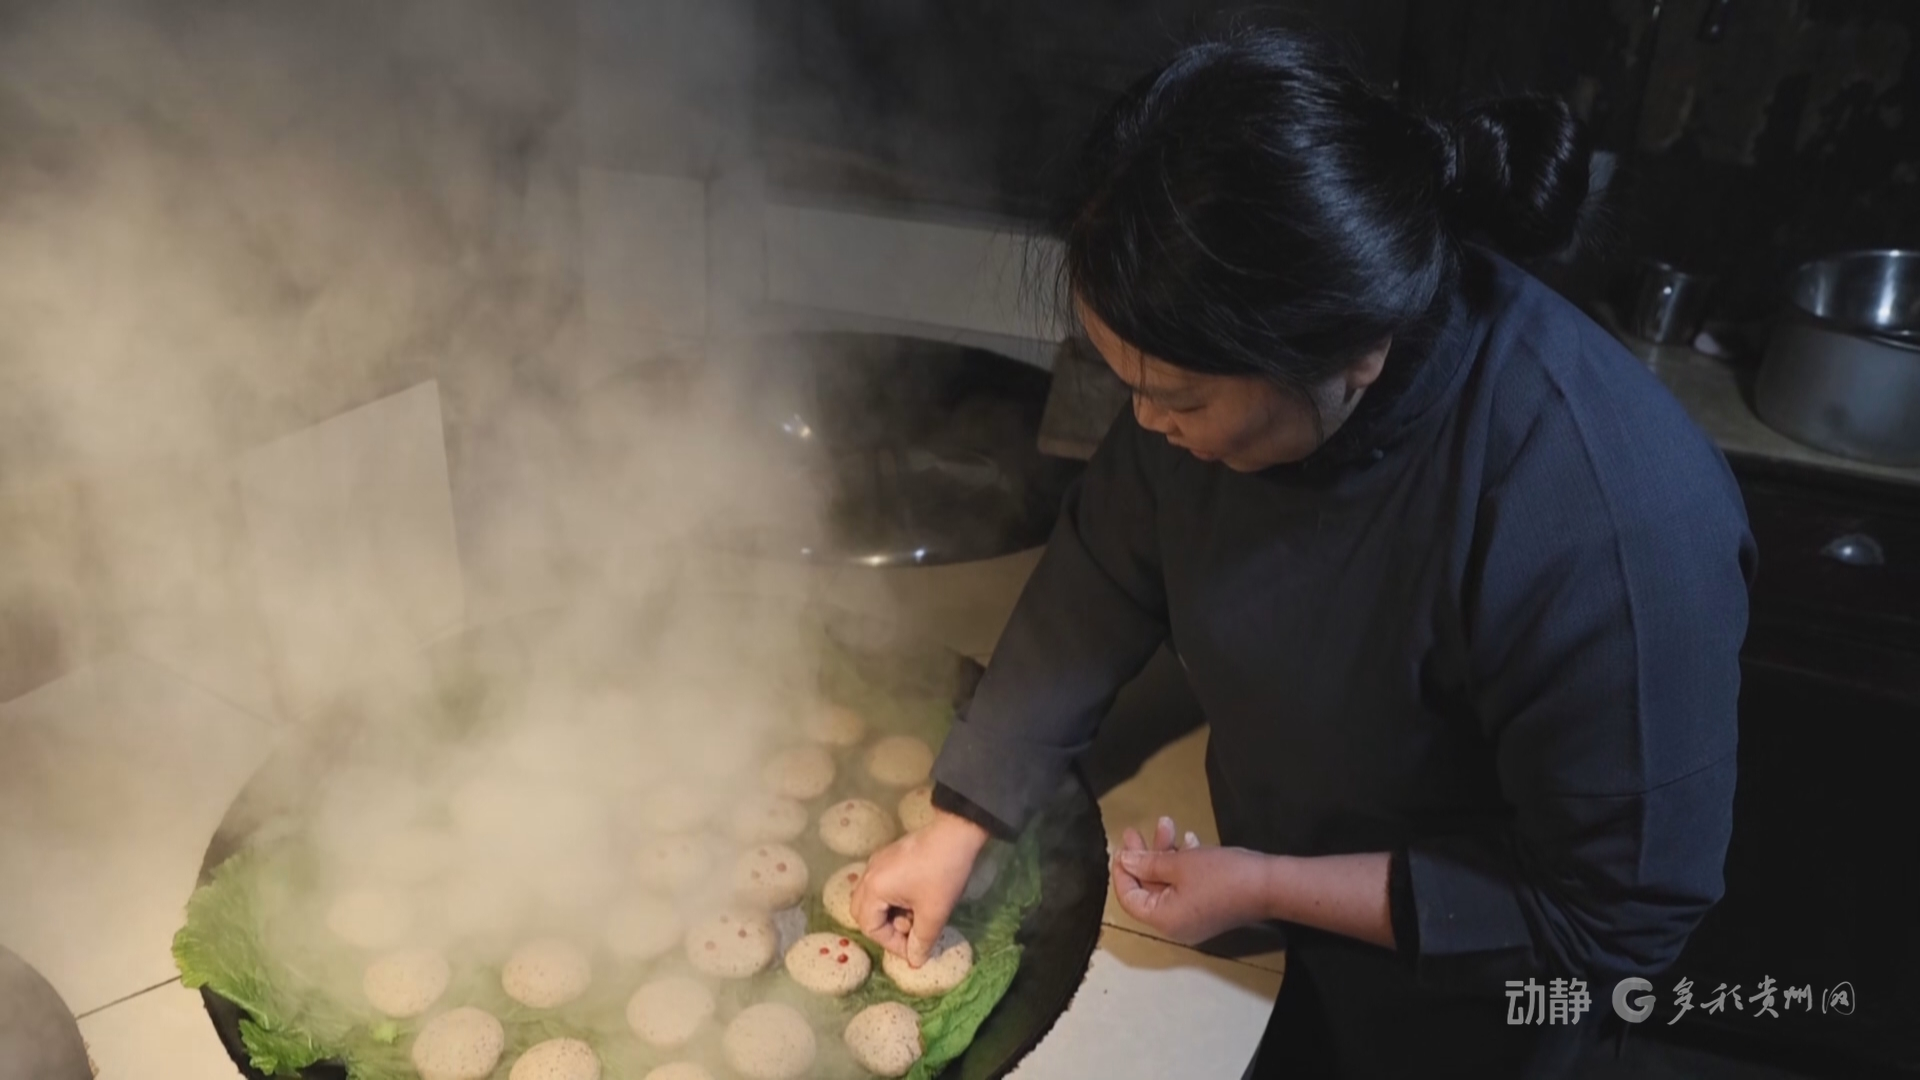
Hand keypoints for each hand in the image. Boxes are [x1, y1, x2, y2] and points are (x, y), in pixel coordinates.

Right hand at [853, 809, 989, 966]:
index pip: (870, 927)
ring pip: (872, 898)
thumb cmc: (942, 874)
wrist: (956, 832)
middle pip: (863, 912)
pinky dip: (893, 898)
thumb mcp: (934, 913)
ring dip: (890, 913)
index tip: (914, 949)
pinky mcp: (889, 856)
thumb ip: (921, 940)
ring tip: (915, 915)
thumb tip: (915, 961)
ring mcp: (877, 863)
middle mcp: (869, 874)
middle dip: (885, 929)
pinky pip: (881, 885)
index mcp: (874, 889)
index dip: (891, 944)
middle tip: (909, 933)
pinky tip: (915, 899)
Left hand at [1111, 815, 1274, 946]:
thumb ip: (1147, 863)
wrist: (1268, 884)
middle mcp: (1175, 924)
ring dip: (1165, 853)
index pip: (1129, 898)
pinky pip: (1186, 885)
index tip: (1122, 846)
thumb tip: (1125, 861)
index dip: (1122, 871)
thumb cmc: (1221, 875)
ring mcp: (1193, 917)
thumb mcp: (1179, 864)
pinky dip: (1183, 863)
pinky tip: (1189, 839)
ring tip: (1167, 823)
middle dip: (1143, 856)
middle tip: (1135, 831)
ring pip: (1168, 882)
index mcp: (1163, 919)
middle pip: (1148, 889)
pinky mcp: (1209, 906)